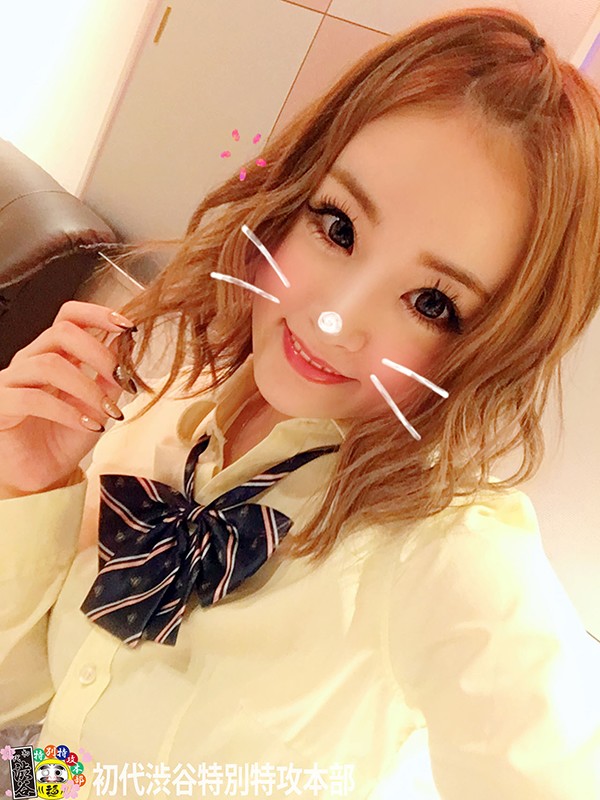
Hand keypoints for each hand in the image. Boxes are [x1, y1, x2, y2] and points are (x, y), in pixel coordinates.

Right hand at [0, 300, 137, 497]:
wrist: (42, 475)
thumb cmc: (64, 438)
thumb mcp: (99, 405)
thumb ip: (110, 376)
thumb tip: (128, 344)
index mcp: (55, 354)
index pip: (69, 317)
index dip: (97, 314)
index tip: (128, 326)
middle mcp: (31, 361)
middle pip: (61, 332)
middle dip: (99, 353)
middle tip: (121, 377)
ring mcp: (12, 381)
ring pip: (48, 364)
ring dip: (87, 387)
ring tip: (108, 411)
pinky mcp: (1, 405)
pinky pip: (32, 398)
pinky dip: (66, 411)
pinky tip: (88, 425)